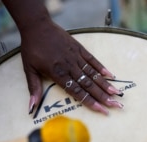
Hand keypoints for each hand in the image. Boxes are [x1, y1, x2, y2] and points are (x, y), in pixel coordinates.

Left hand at [2, 0, 122, 114]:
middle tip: (116, 105)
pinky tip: (110, 75)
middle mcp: (70, 66)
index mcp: (58, 74)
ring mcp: (75, 56)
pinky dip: (101, 67)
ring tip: (117, 93)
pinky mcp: (78, 48)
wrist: (37, 26)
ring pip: (93, 73)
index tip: (101, 110)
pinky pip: (92, 59)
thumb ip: (34, 88)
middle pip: (89, 84)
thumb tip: (31, 107)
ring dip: (105, 84)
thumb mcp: (29, 69)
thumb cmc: (32, 48)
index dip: (90, 102)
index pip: (77, 92)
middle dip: (103, 96)